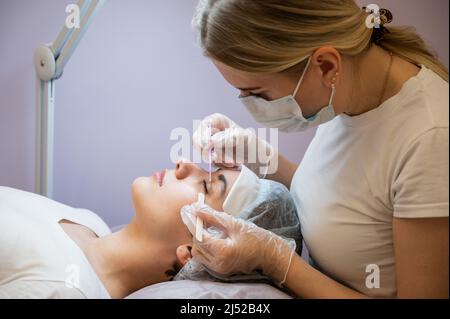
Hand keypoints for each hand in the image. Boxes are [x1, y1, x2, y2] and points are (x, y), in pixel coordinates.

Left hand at [180, 202, 295, 284]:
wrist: (269, 255)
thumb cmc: (255, 237)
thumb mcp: (233, 223)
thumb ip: (212, 216)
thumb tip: (195, 208)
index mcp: (224, 252)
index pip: (200, 237)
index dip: (192, 223)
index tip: (187, 210)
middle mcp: (219, 264)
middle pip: (197, 245)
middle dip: (196, 229)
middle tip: (198, 214)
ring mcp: (219, 269)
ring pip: (199, 252)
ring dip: (199, 238)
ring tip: (207, 225)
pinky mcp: (220, 270)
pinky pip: (205, 257)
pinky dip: (204, 246)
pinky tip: (211, 235)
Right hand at [193, 113, 276, 177]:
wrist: (260, 159)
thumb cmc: (254, 144)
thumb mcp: (244, 138)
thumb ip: (228, 138)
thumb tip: (212, 141)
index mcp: (216, 120)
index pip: (202, 128)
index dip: (203, 139)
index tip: (210, 147)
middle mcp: (211, 131)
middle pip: (198, 142)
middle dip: (209, 153)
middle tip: (221, 158)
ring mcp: (211, 144)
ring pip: (204, 154)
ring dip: (218, 160)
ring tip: (233, 161)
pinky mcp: (214, 156)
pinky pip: (210, 163)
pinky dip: (221, 165)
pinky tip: (232, 164)